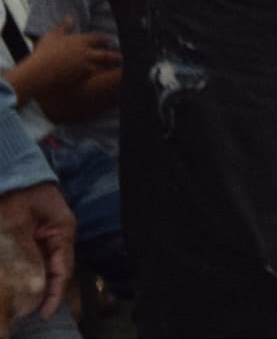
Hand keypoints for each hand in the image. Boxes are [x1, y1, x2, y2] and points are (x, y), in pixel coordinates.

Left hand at [0, 182, 70, 318]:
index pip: (63, 269)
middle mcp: (56, 234)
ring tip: (19, 304)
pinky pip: (29, 258)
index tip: (42, 315)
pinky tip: (15, 283)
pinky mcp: (28, 234)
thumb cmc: (15, 193)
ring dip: (30, 282)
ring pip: (40, 265)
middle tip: (26, 313)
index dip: (54, 294)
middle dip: (41, 292)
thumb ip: (25, 256)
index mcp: (62, 230)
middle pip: (53, 270)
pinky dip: (22, 271)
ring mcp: (42, 234)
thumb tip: (34, 289)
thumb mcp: (16, 225)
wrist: (5, 168)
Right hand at [10, 21, 117, 108]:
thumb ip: (64, 26)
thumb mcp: (53, 36)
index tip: (110, 42)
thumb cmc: (44, 53)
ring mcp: (87, 64)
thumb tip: (70, 17)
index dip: (106, 41)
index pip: (100, 39)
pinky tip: (108, 81)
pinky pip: (97, 77)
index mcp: (82, 40)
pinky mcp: (83, 76)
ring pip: (104, 66)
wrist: (40, 71)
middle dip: (116, 56)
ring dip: (112, 67)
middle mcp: (88, 52)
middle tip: (122, 58)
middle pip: (107, 53)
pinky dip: (102, 77)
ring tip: (120, 69)